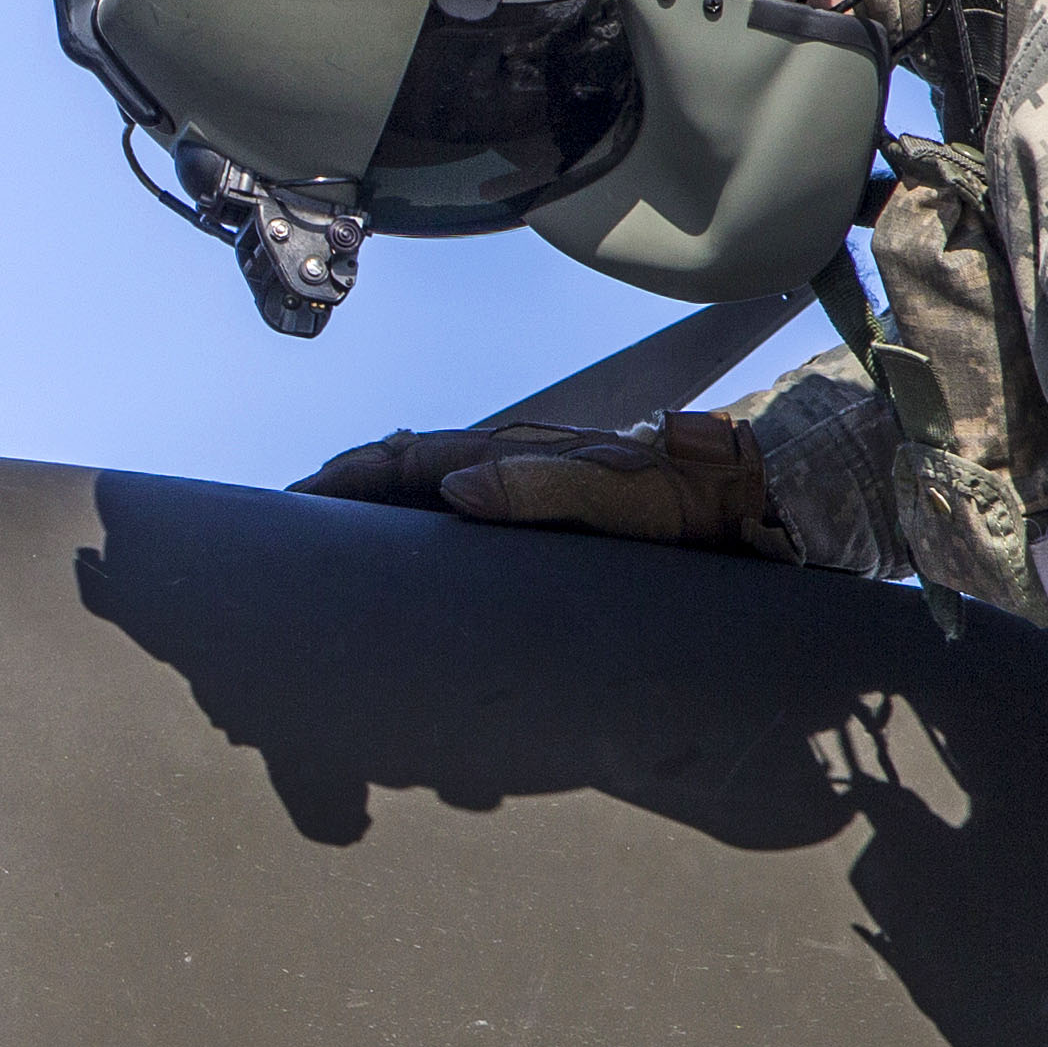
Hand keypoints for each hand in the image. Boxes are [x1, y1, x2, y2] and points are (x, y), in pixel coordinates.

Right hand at [294, 413, 770, 550]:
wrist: (757, 508)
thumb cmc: (695, 503)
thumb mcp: (622, 495)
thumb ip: (545, 487)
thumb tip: (456, 489)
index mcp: (513, 457)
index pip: (402, 459)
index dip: (341, 480)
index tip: (290, 505)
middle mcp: (511, 473)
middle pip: (403, 481)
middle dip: (342, 506)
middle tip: (292, 544)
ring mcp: (526, 500)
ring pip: (428, 508)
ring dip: (379, 530)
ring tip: (336, 570)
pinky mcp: (547, 532)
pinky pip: (464, 537)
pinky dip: (422, 555)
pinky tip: (417, 590)